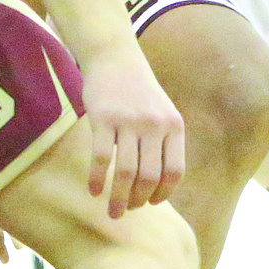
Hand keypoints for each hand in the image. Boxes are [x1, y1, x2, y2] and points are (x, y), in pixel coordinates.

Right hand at [81, 43, 183, 217]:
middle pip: (150, 176)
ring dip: (119, 198)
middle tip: (128, 210)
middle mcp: (155, 125)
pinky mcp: (103, 118)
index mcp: (173, 126)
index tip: (151, 202)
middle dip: (139, 201)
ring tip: (114, 210)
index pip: (174, 171)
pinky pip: (101, 157)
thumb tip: (156, 185)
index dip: (163, 193)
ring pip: (126, 172)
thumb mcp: (162, 113)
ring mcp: (129, 121)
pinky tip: (94, 190)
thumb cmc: (138, 91)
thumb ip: (164, 143)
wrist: (114, 57)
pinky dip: (97, 179)